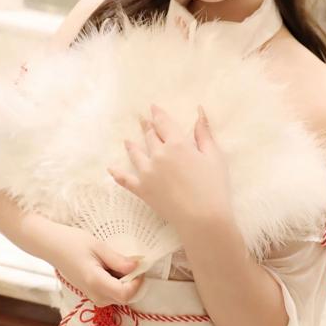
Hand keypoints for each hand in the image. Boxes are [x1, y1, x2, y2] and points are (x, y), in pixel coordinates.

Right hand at [46, 224, 143, 304]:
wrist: (52, 246)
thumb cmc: (73, 242)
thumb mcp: (98, 247)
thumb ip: (118, 260)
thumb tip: (137, 267)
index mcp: (96, 282)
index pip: (125, 294)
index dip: (137, 283)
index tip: (138, 267)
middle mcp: (94, 294)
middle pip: (123, 298)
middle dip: (133, 283)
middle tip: (131, 263)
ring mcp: (91, 295)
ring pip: (118, 298)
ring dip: (125, 283)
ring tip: (118, 263)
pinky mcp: (90, 293)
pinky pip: (110, 294)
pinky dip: (116, 283)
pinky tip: (110, 268)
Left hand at [107, 103, 232, 230]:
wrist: (203, 218)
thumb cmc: (214, 187)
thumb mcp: (214, 156)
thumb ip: (204, 134)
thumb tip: (199, 112)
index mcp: (177, 144)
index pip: (164, 123)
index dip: (158, 114)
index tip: (152, 107)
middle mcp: (159, 154)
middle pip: (150, 136)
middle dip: (146, 127)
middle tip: (142, 119)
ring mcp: (147, 172)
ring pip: (136, 153)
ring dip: (132, 145)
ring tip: (127, 140)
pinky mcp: (142, 190)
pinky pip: (125, 179)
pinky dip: (117, 173)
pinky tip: (111, 168)